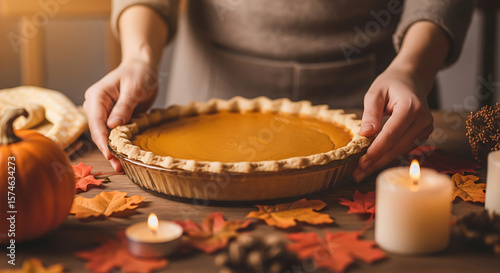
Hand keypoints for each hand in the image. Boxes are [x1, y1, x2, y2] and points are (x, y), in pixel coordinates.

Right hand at [83, 58, 157, 170]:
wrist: (144, 67)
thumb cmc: (139, 74)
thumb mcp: (134, 89)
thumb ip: (124, 107)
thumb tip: (113, 126)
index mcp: (97, 97)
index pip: (96, 122)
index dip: (102, 140)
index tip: (110, 155)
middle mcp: (96, 106)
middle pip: (99, 132)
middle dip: (107, 150)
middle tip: (118, 166)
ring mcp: (105, 113)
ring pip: (106, 136)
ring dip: (114, 150)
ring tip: (123, 166)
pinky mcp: (115, 118)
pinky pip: (116, 134)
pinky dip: (121, 145)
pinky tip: (127, 157)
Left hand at [352, 65, 433, 181]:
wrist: (412, 79)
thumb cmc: (391, 84)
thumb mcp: (375, 92)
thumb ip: (370, 113)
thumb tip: (365, 135)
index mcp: (411, 107)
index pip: (391, 134)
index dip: (376, 150)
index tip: (361, 163)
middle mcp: (423, 119)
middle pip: (397, 147)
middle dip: (376, 162)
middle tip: (357, 174)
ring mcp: (426, 127)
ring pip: (401, 151)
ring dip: (381, 162)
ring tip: (362, 171)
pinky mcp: (424, 133)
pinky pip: (404, 148)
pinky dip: (389, 155)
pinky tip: (374, 161)